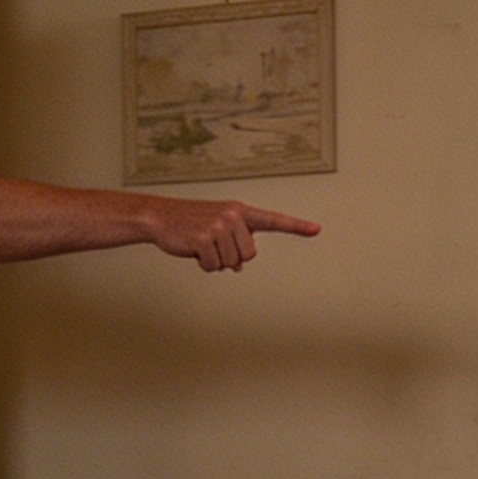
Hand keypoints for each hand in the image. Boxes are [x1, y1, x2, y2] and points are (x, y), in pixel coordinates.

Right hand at [150, 199, 320, 271]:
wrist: (160, 217)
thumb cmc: (191, 224)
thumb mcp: (218, 231)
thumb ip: (235, 244)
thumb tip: (238, 267)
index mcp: (241, 211)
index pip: (273, 220)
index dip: (296, 226)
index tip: (316, 229)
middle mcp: (233, 215)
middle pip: (249, 256)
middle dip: (230, 257)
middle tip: (212, 243)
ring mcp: (219, 225)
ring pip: (231, 264)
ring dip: (215, 261)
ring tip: (200, 244)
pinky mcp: (204, 238)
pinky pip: (213, 266)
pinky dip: (203, 264)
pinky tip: (193, 250)